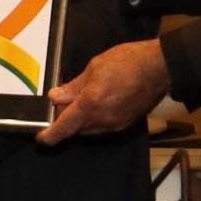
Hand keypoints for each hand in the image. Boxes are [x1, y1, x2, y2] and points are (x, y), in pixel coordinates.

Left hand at [39, 38, 171, 146]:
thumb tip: (56, 97)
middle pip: (76, 129)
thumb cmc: (128, 61)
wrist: (160, 68)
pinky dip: (95, 119)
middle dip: (66, 120)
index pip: (64, 126)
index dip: (50, 135)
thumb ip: (74, 86)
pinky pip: (104, 127)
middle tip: (64, 103)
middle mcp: (102, 119)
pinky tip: (99, 103)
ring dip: (81, 120)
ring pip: (89, 129)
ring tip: (83, 100)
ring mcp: (116, 124)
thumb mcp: (95, 67)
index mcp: (91, 103)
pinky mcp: (126, 124)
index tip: (41, 138)